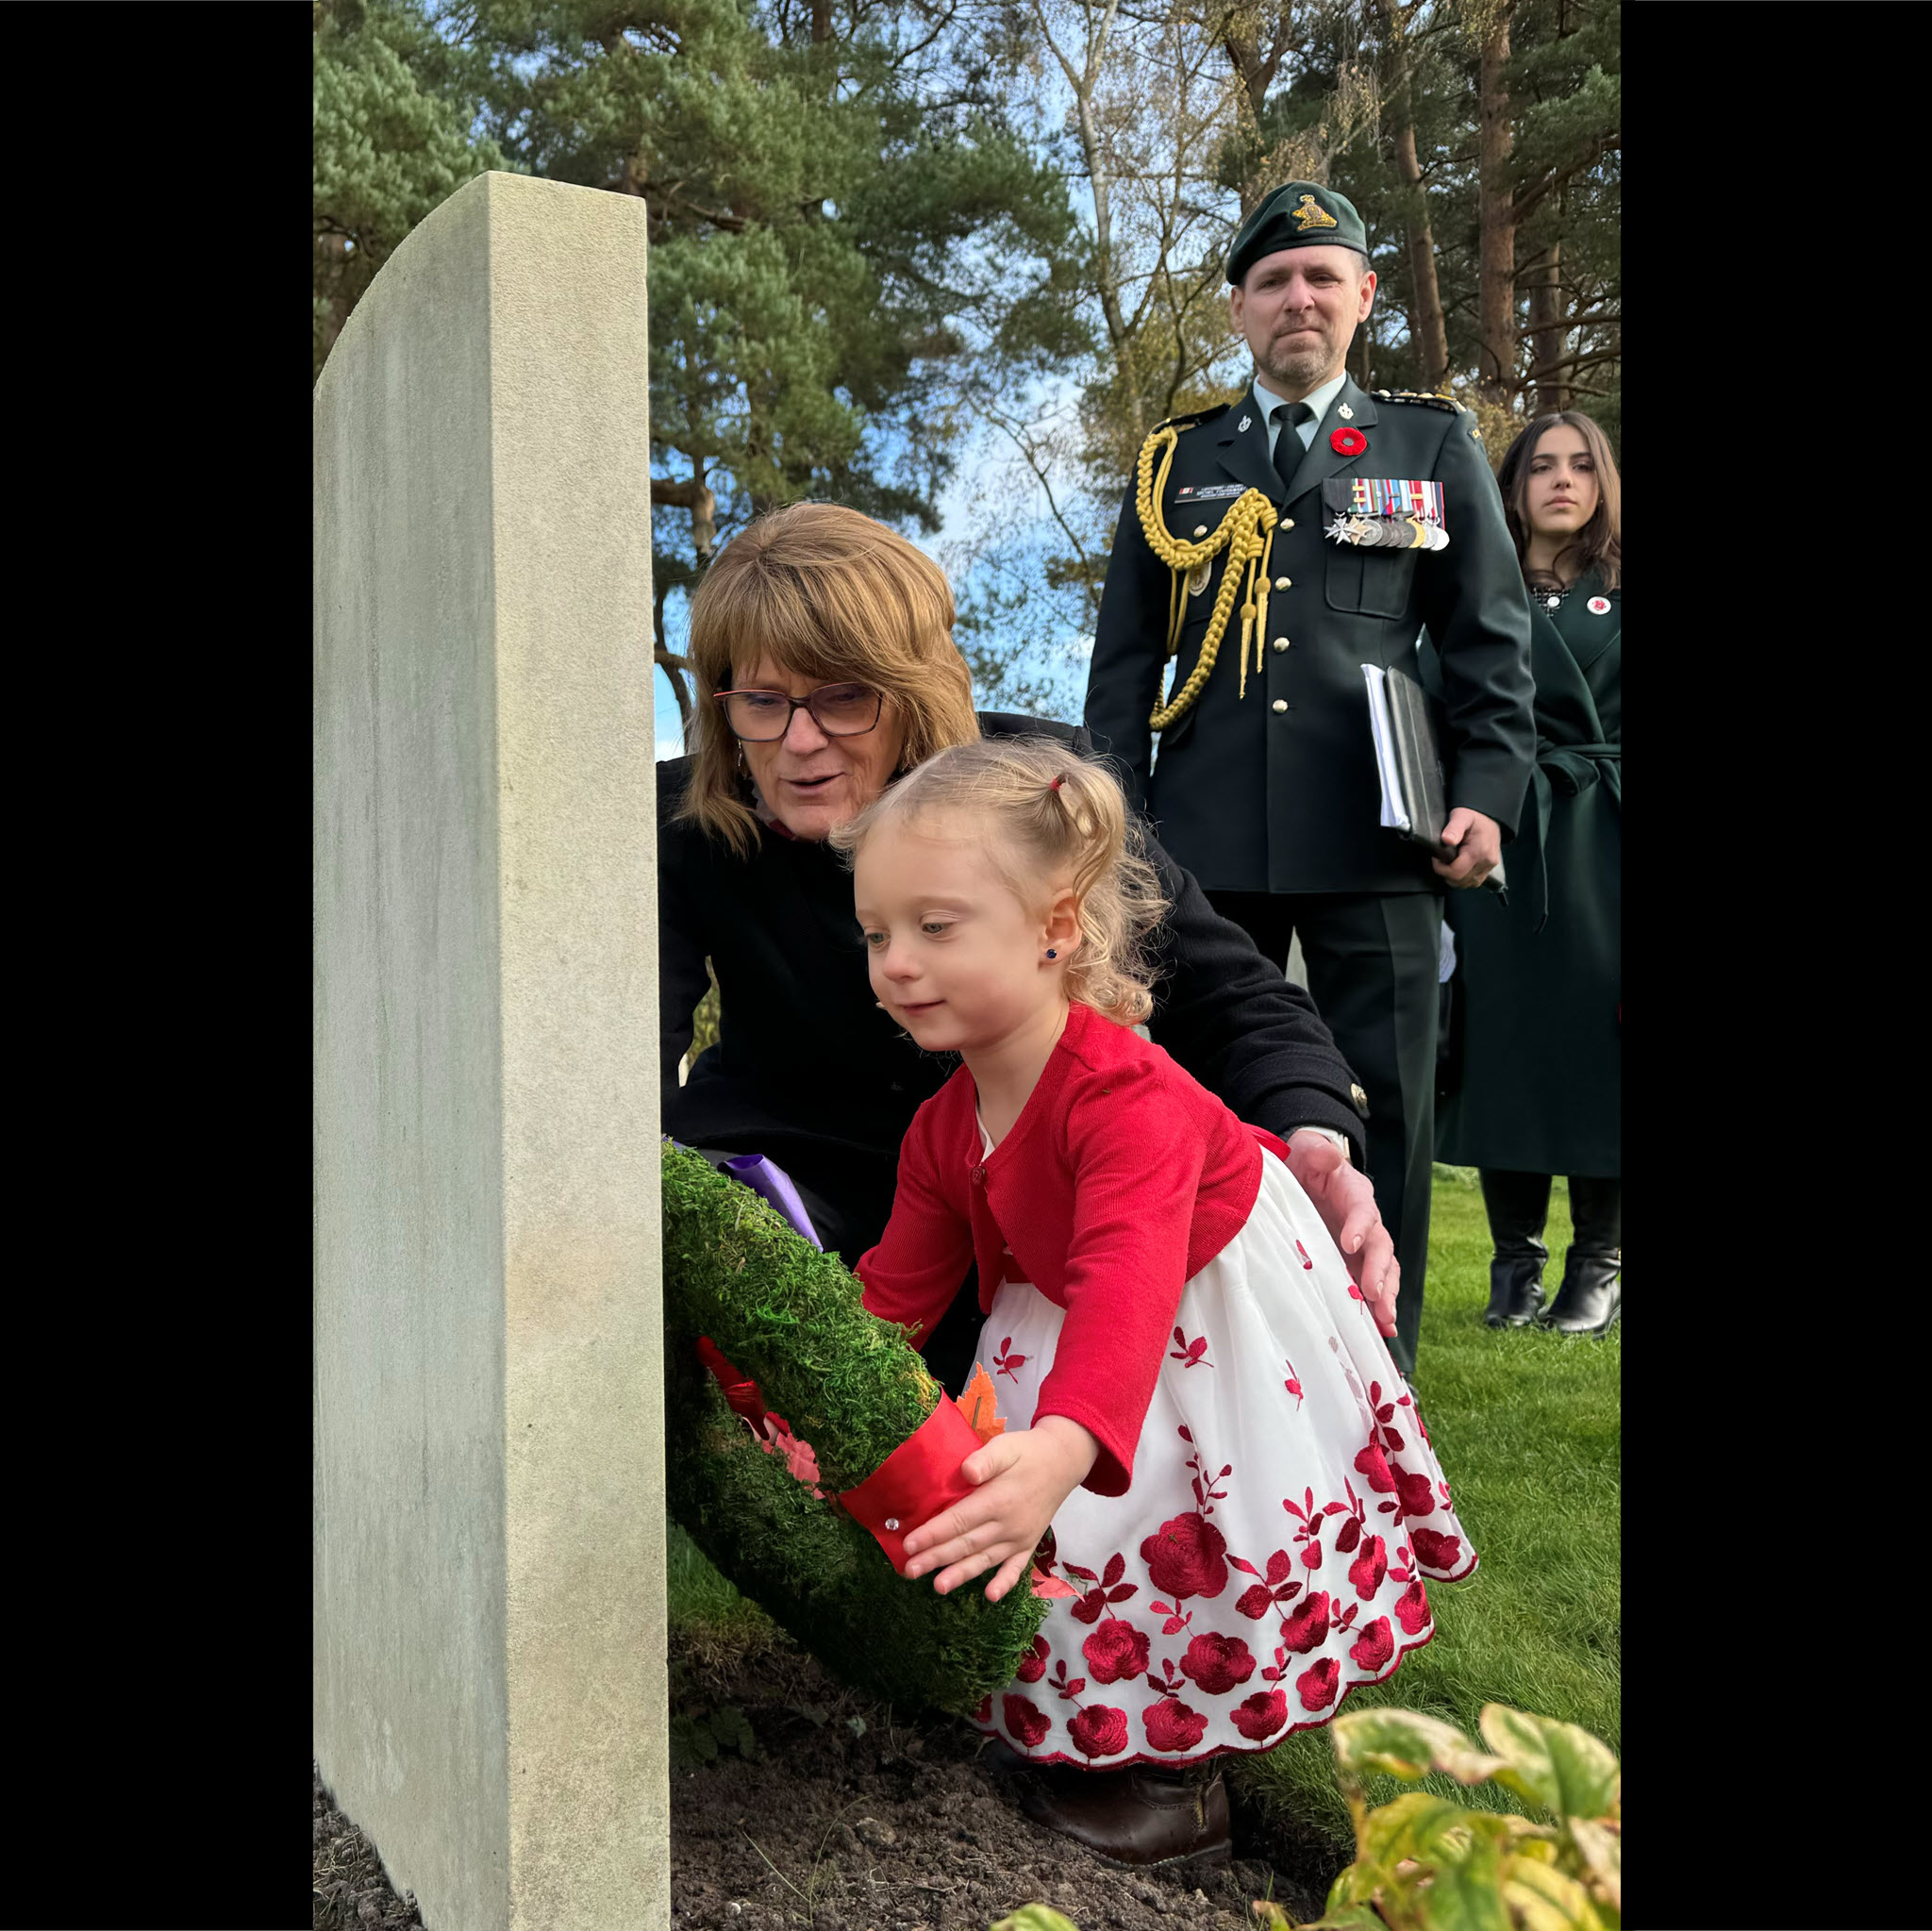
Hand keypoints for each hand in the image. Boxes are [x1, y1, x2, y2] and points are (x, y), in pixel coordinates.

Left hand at [900, 1415, 1099, 1601]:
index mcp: (998, 1499)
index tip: (909, 1544)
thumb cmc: (1027, 1452)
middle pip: (966, 1544)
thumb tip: (967, 1471)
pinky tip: (991, 1597)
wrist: (1063, 1462)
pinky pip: (1016, 1568)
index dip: (933, 1533)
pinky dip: (1004, 1583)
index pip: (959, 1520)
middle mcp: (1008, 1524)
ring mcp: (1019, 1538)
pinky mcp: (1029, 1544)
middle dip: (936, 1558)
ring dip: (961, 1574)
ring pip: (984, 1559)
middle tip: (909, 1570)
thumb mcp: (1006, 1447)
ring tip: (938, 1587)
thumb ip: (986, 1459)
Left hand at [1284, 1129, 1398, 1336]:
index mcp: (1355, 1194)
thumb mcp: (1307, 1149)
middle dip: (1381, 1272)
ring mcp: (1361, 1248)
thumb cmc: (1304, 1163)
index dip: (1359, 1226)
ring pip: (1383, 1273)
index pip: (1363, 1210)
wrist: (1299, 1175)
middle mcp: (1365, 1223)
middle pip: (1381, 1248)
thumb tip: (1328, 1156)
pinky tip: (1380, 1335)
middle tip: (1375, 1294)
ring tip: (1385, 1322)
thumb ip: (1317, 1151)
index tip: (1348, 1244)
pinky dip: (1375, 1310)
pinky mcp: (1352, 1266)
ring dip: (1386, 1297)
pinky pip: (1370, 1289)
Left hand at [1431, 806, 1500, 888]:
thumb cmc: (1474, 816)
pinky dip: (1464, 878)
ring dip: (1454, 877)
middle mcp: (1486, 861)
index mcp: (1479, 851)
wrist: (1489, 816)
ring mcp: (1489, 866)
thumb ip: (1454, 828)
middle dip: (1446, 873)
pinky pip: (1474, 881)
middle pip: (1460, 881)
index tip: (1436, 858)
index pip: (1455, 872)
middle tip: (1441, 860)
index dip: (1441, 868)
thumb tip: (1447, 840)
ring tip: (1449, 862)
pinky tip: (1459, 867)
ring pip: (1467, 884)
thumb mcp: (1461, 816)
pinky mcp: (1490, 868)